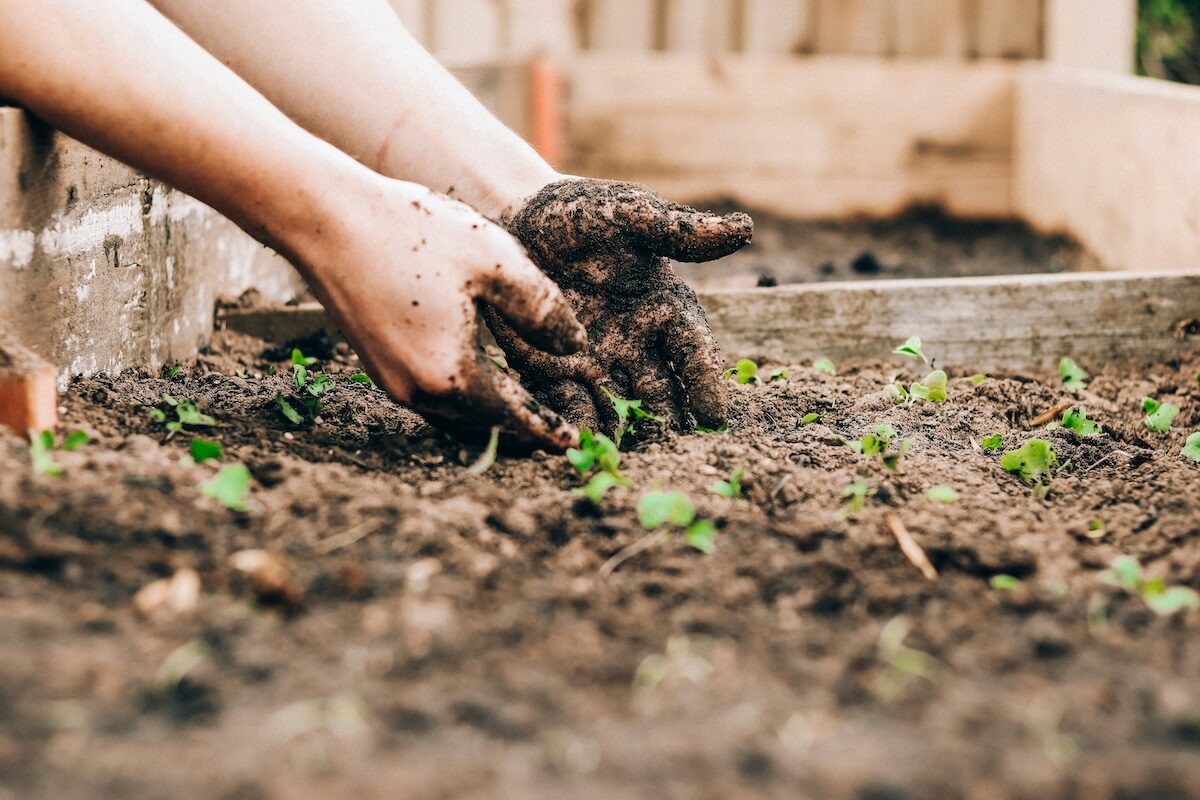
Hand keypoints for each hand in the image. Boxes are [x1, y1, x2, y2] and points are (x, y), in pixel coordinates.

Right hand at [297, 177, 586, 449]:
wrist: (327, 219)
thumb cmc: (413, 233)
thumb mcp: (496, 261)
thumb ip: (543, 309)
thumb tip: (575, 346)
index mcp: (452, 375)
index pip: (513, 418)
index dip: (547, 430)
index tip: (575, 443)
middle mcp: (418, 392)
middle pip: (483, 427)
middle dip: (522, 431)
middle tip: (557, 433)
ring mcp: (392, 381)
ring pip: (455, 417)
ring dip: (492, 418)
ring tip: (526, 411)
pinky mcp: (377, 365)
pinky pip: (432, 398)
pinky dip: (464, 399)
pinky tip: (480, 380)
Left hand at [485, 178, 752, 434]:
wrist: (516, 219)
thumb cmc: (581, 213)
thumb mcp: (629, 214)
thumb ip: (678, 230)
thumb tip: (744, 229)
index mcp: (665, 308)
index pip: (694, 351)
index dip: (706, 382)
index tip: (715, 415)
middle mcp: (637, 344)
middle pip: (662, 392)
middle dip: (669, 423)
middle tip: (676, 454)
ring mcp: (597, 363)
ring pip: (620, 408)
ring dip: (626, 435)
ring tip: (629, 462)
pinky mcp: (554, 372)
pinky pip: (570, 406)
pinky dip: (577, 427)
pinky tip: (579, 448)